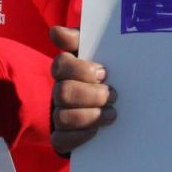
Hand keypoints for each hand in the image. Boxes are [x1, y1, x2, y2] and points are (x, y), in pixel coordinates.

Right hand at [50, 25, 115, 154]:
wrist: (116, 105)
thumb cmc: (105, 75)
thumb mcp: (98, 52)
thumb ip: (80, 39)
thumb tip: (56, 32)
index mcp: (66, 70)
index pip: (61, 65)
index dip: (82, 70)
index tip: (104, 72)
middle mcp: (59, 92)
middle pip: (63, 92)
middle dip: (92, 95)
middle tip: (113, 95)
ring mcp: (59, 115)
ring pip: (63, 117)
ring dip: (91, 116)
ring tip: (111, 113)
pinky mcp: (62, 138)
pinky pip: (61, 140)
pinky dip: (81, 136)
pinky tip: (97, 130)